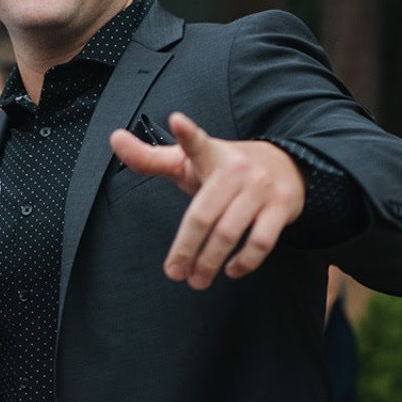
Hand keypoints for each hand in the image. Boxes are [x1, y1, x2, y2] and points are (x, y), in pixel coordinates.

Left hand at [108, 111, 305, 289]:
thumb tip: (114, 138)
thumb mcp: (189, 160)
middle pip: (203, 214)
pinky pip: (261, 242)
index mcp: (210, 154)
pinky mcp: (282, 208)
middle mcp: (236, 170)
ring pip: (230, 232)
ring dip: (210, 262)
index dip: (186, 133)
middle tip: (173, 273)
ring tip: (196, 281)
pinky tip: (231, 270)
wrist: (286, 164)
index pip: (195, 142)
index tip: (177, 120)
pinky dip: (245, 262)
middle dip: (186, 248)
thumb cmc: (224, 168)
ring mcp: (261, 189)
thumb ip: (150, 157)